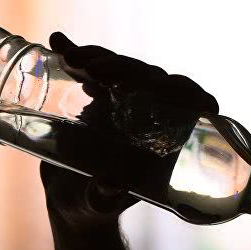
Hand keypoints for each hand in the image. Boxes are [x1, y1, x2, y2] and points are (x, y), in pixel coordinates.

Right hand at [42, 31, 218, 231]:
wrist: (71, 199)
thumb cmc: (96, 206)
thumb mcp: (101, 204)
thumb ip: (106, 196)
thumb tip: (110, 184)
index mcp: (166, 138)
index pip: (192, 104)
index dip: (185, 91)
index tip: (158, 87)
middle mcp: (151, 115)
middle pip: (152, 79)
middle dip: (127, 69)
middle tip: (96, 71)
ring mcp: (125, 102)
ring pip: (122, 68)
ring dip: (100, 58)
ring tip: (72, 59)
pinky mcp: (98, 96)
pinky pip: (92, 68)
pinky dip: (76, 54)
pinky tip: (58, 43)